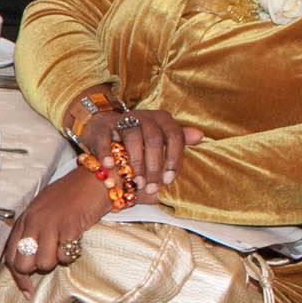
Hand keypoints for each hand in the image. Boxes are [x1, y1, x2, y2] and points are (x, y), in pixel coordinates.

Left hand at [2, 171, 112, 295]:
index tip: (28, 291)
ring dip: (56, 261)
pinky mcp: (68, 228)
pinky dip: (71, 254)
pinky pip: (65, 256)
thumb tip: (31, 260)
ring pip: (44, 263)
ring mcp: (49, 225)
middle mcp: (32, 222)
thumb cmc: (71, 196)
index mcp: (25, 219)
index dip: (18, 277)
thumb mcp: (43, 211)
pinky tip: (76, 240)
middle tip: (51, 261)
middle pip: (23, 263)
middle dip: (36, 270)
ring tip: (65, 245)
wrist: (94, 180)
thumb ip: (34, 231)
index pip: (11, 255)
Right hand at [77, 109, 203, 195]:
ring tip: (135, 182)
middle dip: (154, 166)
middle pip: (154, 139)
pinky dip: (107, 153)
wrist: (104, 131)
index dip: (173, 159)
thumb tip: (199, 135)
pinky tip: (110, 166)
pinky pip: (105, 139)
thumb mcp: (160, 141)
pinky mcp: (101, 126)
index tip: (168, 179)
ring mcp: (121, 119)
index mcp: (161, 119)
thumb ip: (178, 140)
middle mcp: (143, 116)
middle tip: (151, 186)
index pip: (175, 136)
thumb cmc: (138, 144)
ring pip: (132, 138)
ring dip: (135, 163)